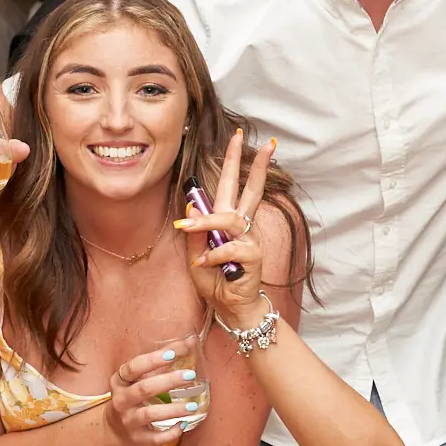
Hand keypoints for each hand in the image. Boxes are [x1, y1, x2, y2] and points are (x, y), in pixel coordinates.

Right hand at [103, 341, 204, 445]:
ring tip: (193, 406)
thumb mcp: (138, 378)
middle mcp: (121, 400)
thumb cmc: (133, 396)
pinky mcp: (137, 439)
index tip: (172, 354)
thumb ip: (161, 360)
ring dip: (172, 410)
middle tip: (191, 375)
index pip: (133, 368)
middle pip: (144, 389)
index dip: (152, 360)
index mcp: (120, 381)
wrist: (114, 429)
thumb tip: (190, 341)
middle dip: (168, 382)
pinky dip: (170, 433)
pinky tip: (184, 425)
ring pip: (149, 414)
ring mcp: (128, 420)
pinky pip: (155, 438)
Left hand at [177, 131, 275, 324]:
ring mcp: (249, 240)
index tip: (237, 137)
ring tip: (186, 230)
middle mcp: (241, 226)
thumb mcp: (195, 254)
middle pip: (249, 189)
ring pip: (228, 219)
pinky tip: (204, 263)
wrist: (231, 307)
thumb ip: (194, 233)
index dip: (234, 162)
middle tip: (259, 141)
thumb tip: (191, 207)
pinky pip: (229, 248)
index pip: (233, 186)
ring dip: (206, 223)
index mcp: (228, 221)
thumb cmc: (215, 280)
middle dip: (253, 164)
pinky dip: (213, 255)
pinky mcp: (252, 257)